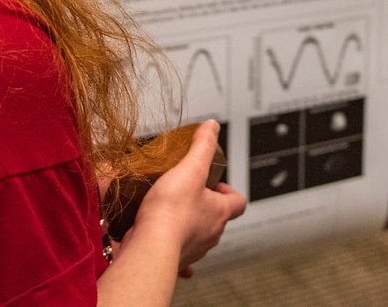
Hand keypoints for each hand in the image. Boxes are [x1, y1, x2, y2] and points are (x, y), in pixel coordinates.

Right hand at [129, 120, 245, 274]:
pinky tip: (158, 239)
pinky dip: (172, 248)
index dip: (229, 191)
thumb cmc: (171, 212)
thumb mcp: (190, 167)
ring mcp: (193, 250)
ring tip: (170, 210)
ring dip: (188, 225)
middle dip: (205, 205)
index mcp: (219, 212)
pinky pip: (177, 256)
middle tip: (189, 192)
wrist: (149, 247)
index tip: (216, 183)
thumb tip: (211, 128)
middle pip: (216, 219)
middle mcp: (210, 234)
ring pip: (197, 237)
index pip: (238, 202)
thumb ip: (202, 146)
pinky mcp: (174, 261)